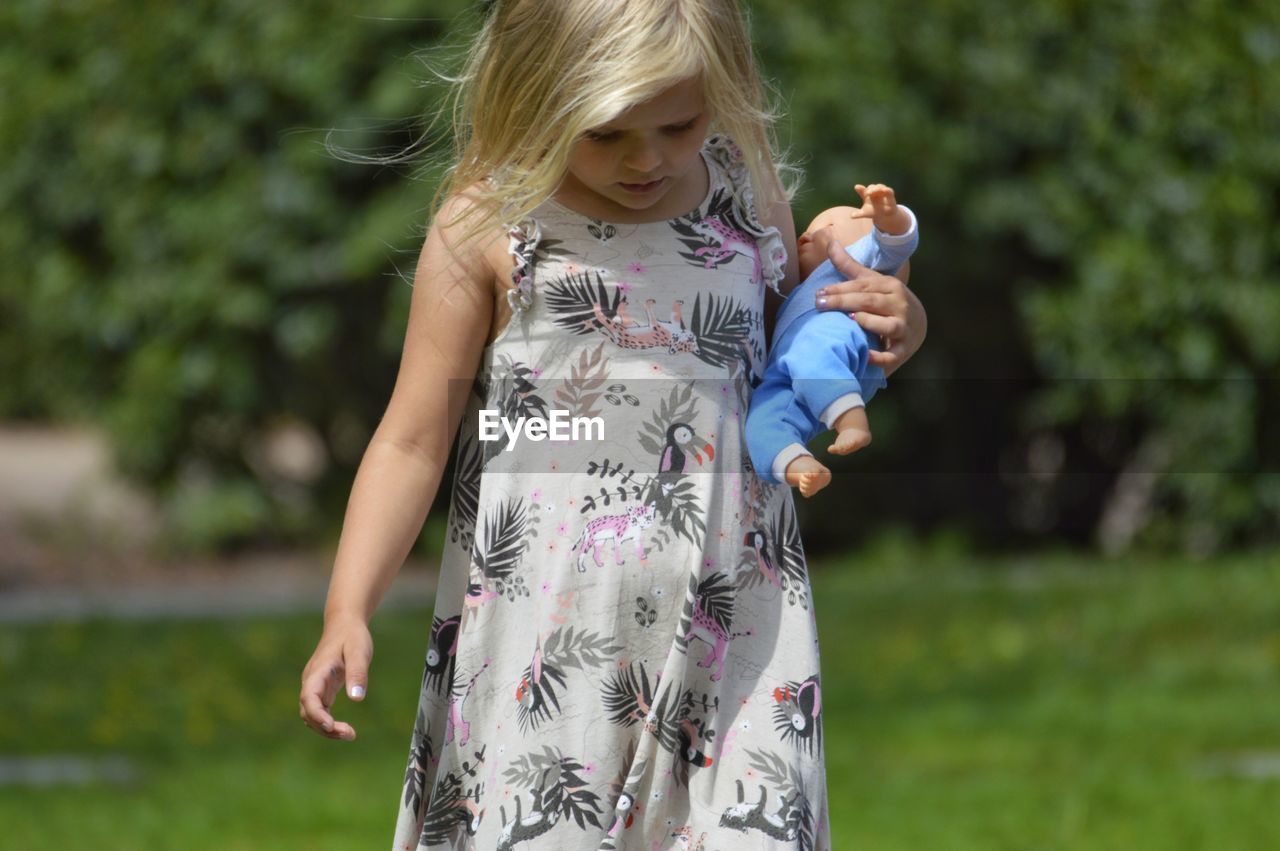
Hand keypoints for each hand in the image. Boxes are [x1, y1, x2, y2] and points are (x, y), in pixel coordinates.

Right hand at [299, 614, 372, 740]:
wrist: (345, 624)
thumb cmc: (352, 636)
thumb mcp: (359, 651)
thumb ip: (358, 673)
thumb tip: (357, 699)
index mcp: (318, 672)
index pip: (309, 698)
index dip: (317, 715)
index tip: (331, 726)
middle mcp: (312, 681)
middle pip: (308, 712)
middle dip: (325, 728)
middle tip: (350, 734)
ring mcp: (315, 687)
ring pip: (312, 715)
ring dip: (326, 729)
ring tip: (349, 735)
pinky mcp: (322, 690)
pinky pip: (320, 712)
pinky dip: (329, 723)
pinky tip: (344, 729)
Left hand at [817, 243, 926, 375]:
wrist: (918, 323)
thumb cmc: (887, 301)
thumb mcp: (872, 282)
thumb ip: (849, 265)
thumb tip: (830, 242)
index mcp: (888, 286)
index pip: (862, 286)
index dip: (840, 289)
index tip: (819, 293)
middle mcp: (898, 304)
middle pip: (870, 301)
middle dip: (844, 301)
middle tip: (820, 304)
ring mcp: (903, 327)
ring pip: (887, 325)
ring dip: (868, 322)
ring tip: (850, 319)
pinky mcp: (903, 348)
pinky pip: (892, 355)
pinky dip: (879, 356)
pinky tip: (864, 355)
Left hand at [849, 183, 910, 235]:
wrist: (884, 214)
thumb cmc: (873, 211)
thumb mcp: (865, 213)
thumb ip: (858, 214)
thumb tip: (851, 216)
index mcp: (867, 195)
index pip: (862, 190)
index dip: (860, 188)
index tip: (857, 187)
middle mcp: (874, 192)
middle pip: (871, 187)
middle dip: (870, 189)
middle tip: (867, 193)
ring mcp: (882, 192)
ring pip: (879, 187)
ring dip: (877, 188)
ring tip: (874, 192)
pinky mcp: (889, 194)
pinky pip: (889, 190)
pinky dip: (887, 190)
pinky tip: (884, 190)